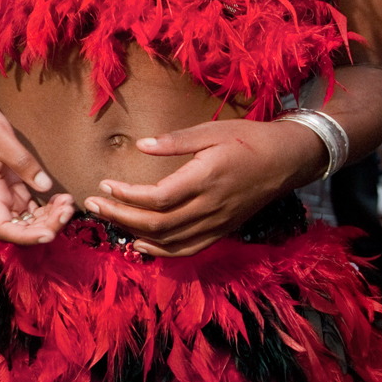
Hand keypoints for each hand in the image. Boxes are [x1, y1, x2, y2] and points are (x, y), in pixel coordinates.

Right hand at [0, 102, 73, 245]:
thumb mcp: (1, 139)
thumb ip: (22, 162)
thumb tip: (46, 187)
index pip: (3, 228)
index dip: (25, 237)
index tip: (49, 233)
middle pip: (20, 229)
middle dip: (45, 227)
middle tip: (68, 211)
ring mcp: (7, 195)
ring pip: (30, 221)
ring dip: (50, 219)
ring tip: (68, 203)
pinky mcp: (16, 188)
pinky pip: (34, 208)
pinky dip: (49, 209)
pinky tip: (62, 199)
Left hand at [84, 117, 323, 255]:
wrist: (288, 160)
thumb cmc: (249, 139)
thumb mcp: (213, 131)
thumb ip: (175, 141)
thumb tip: (140, 145)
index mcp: (206, 179)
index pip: (158, 198)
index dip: (127, 196)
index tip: (104, 184)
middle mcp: (211, 207)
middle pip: (158, 223)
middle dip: (120, 216)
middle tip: (92, 203)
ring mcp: (217, 223)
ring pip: (170, 240)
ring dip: (134, 233)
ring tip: (107, 219)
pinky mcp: (222, 230)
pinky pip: (189, 249)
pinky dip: (162, 251)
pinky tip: (141, 244)